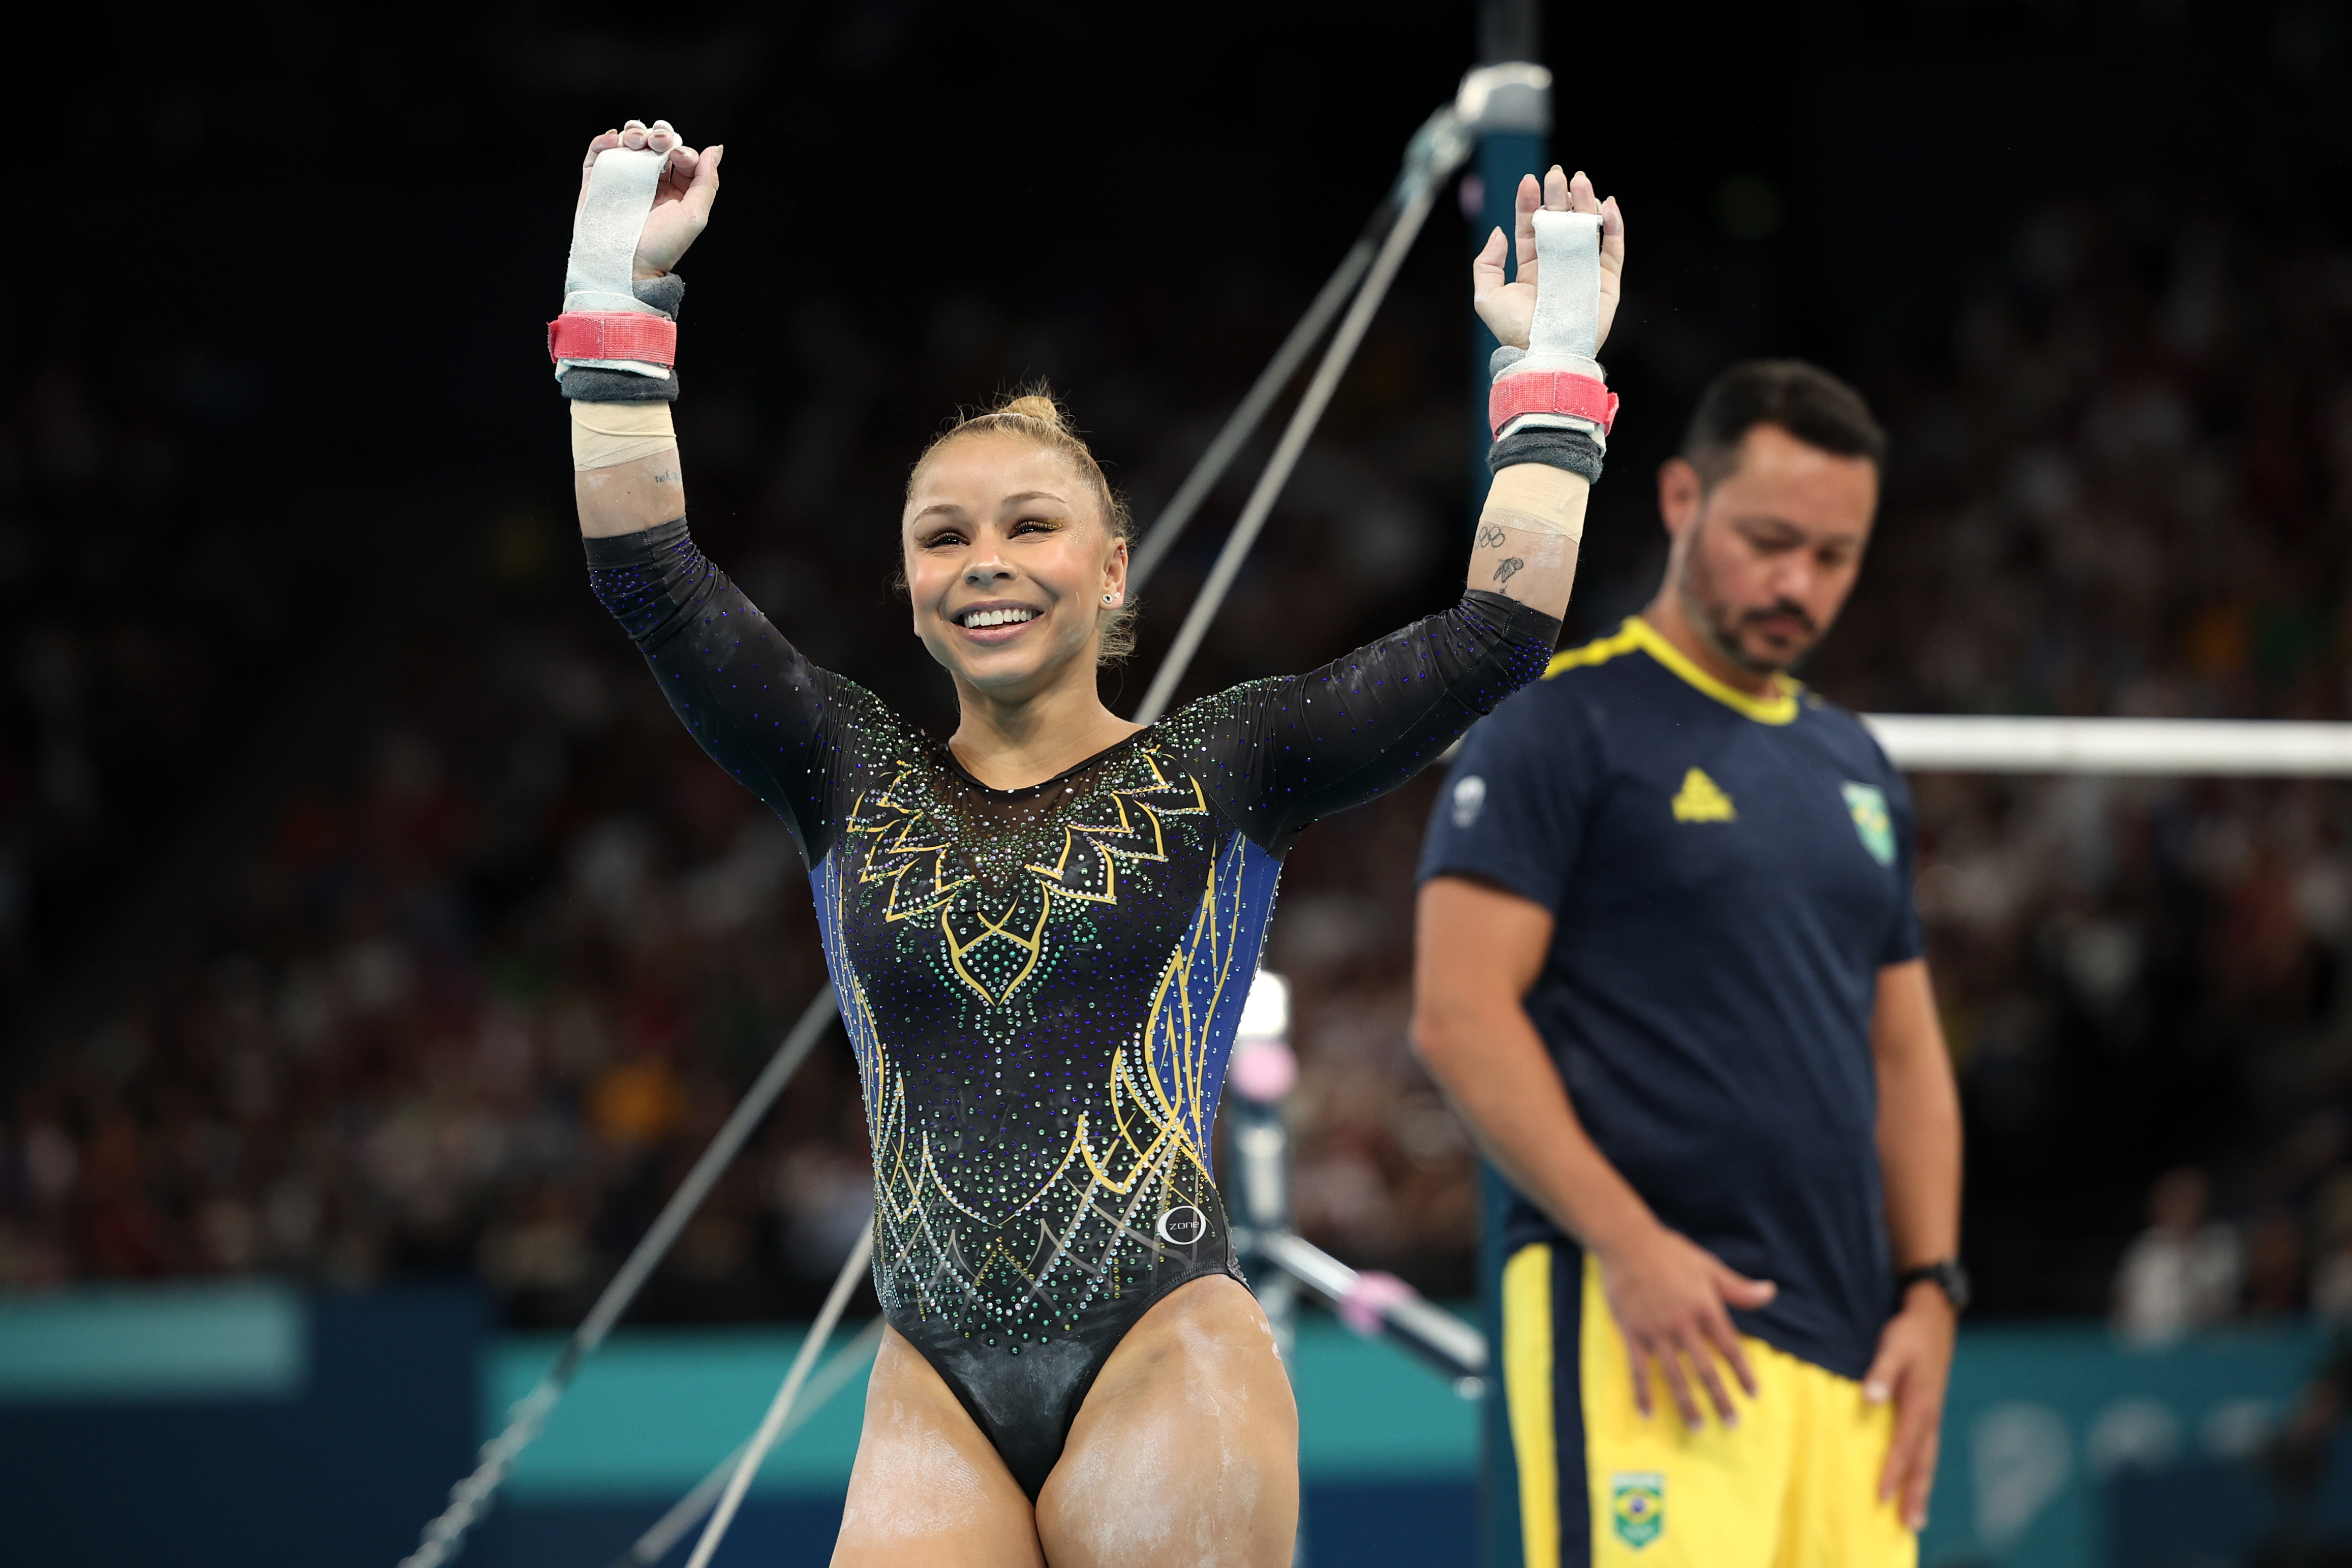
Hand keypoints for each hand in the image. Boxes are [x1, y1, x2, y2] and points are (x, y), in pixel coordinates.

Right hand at [577, 119, 724, 279]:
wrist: (624, 266)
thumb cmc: (661, 248)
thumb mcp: (694, 216)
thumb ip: (707, 181)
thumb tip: (715, 150)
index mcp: (674, 190)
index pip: (679, 155)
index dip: (680, 147)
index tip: (678, 157)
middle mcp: (649, 183)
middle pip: (654, 144)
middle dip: (658, 134)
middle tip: (657, 142)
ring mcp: (622, 179)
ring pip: (628, 143)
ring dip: (635, 132)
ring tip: (637, 141)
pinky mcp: (598, 181)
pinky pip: (599, 152)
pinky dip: (605, 140)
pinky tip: (615, 140)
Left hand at [1471, 166, 1624, 352]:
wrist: (1545, 355)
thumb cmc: (1514, 331)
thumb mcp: (1487, 297)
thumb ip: (1486, 264)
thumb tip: (1499, 231)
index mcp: (1532, 269)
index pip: (1532, 229)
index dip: (1530, 204)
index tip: (1529, 181)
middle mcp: (1558, 268)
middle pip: (1561, 223)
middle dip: (1558, 196)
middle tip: (1556, 174)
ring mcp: (1583, 273)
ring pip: (1587, 230)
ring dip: (1585, 203)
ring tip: (1580, 181)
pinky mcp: (1606, 283)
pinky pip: (1613, 250)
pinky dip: (1614, 227)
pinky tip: (1607, 205)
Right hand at [1596, 1222, 1776, 1427]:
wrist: (1626, 1241)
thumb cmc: (1670, 1251)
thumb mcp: (1709, 1267)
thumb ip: (1738, 1287)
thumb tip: (1771, 1292)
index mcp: (1704, 1308)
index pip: (1729, 1347)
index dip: (1742, 1372)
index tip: (1753, 1394)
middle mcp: (1682, 1324)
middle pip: (1705, 1369)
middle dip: (1720, 1398)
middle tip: (1732, 1423)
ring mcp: (1656, 1331)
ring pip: (1674, 1375)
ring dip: (1687, 1404)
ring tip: (1698, 1427)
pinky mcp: (1632, 1333)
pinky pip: (1637, 1369)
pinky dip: (1642, 1392)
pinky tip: (1646, 1413)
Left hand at [1864, 1283, 1955, 1531]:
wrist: (1934, 1316)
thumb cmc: (1910, 1332)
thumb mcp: (1893, 1345)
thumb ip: (1881, 1372)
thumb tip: (1870, 1398)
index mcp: (1921, 1402)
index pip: (1904, 1445)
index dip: (1893, 1471)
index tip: (1882, 1495)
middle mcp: (1930, 1413)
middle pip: (1923, 1461)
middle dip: (1917, 1493)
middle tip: (1911, 1525)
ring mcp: (1932, 1413)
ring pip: (1928, 1458)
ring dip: (1922, 1487)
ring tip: (1917, 1517)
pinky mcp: (1929, 1410)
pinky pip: (1926, 1448)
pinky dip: (1922, 1469)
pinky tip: (1916, 1481)